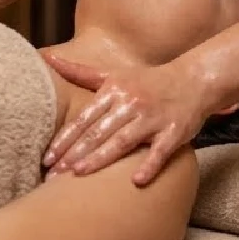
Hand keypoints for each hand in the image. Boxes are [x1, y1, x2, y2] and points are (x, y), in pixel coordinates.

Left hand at [40, 54, 209, 186]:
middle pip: (99, 131)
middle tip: (54, 173)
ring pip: (123, 140)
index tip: (47, 157)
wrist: (192, 80)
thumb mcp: (113, 74)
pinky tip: (136, 181)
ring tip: (79, 173)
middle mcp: (131, 103)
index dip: (64, 138)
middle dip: (75, 153)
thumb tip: (46, 57)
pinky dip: (149, 165)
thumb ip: (80, 72)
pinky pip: (160, 151)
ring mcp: (153, 118)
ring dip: (101, 158)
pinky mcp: (174, 132)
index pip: (84, 118)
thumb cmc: (147, 81)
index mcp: (114, 91)